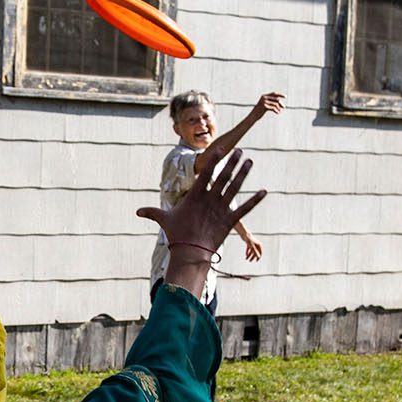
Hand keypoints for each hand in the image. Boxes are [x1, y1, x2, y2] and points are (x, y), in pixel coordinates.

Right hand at [136, 150, 266, 290]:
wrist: (190, 253)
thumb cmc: (177, 235)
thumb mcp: (164, 220)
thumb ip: (152, 212)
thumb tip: (137, 212)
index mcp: (195, 196)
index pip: (206, 172)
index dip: (214, 159)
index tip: (221, 148)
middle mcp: (210, 199)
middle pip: (223, 176)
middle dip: (232, 162)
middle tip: (240, 151)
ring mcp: (221, 209)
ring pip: (235, 188)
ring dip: (244, 174)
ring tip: (250, 161)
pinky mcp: (230, 221)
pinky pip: (245, 208)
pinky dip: (255, 200)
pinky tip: (264, 191)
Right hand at [253, 92, 284, 117]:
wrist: (253, 116)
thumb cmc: (259, 111)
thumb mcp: (265, 105)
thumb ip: (271, 102)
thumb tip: (280, 102)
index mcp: (264, 96)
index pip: (274, 93)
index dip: (280, 94)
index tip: (285, 96)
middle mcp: (264, 98)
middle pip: (276, 99)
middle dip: (281, 103)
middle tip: (284, 107)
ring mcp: (264, 102)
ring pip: (275, 104)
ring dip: (279, 108)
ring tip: (279, 111)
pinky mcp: (264, 106)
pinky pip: (273, 108)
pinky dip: (276, 111)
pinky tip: (277, 113)